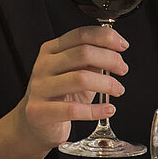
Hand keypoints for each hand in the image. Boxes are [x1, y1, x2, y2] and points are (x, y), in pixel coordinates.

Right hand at [0, 25, 127, 158]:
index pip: (81, 35)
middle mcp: (44, 65)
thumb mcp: (76, 72)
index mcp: (51, 50)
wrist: (35, 123)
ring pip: (80, 78)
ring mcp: (40, 88)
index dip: (106, 37)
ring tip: (118, 90)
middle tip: (123, 69)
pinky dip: (96, 110)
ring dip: (107, 84)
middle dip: (111, 59)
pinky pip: (73, 109)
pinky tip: (108, 109)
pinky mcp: (39, 111)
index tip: (123, 46)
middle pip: (83, 53)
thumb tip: (116, 52)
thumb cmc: (61, 95)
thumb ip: (92, 60)